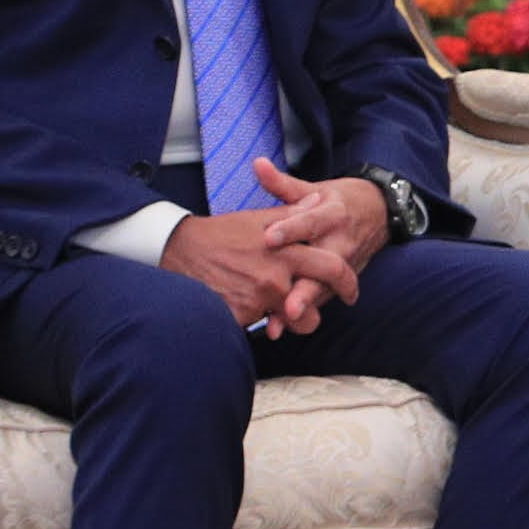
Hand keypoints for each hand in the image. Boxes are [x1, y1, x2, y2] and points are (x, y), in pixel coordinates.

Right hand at [160, 205, 361, 337]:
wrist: (176, 251)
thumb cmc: (220, 234)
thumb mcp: (257, 219)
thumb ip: (293, 213)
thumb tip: (319, 200)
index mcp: (285, 253)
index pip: (331, 269)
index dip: (347, 283)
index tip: (352, 293)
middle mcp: (274, 280)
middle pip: (311, 313)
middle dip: (310, 313)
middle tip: (306, 312)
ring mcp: (254, 301)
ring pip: (286, 325)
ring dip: (284, 321)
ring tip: (270, 306)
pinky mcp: (236, 318)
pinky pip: (258, 328)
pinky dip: (255, 321)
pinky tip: (243, 307)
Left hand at [253, 157, 391, 332]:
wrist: (380, 213)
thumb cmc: (338, 201)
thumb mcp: (315, 188)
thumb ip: (283, 184)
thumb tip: (257, 164)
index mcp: (332, 213)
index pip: (309, 222)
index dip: (290, 229)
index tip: (268, 238)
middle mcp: (341, 242)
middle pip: (324, 267)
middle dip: (306, 289)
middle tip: (287, 307)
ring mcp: (346, 264)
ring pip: (325, 289)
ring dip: (304, 307)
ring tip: (281, 325)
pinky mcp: (344, 280)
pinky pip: (324, 298)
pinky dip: (305, 312)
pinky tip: (283, 327)